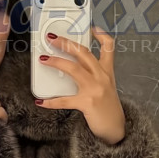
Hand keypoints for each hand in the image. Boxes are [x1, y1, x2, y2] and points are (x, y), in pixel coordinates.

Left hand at [35, 25, 125, 144]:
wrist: (117, 130)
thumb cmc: (109, 108)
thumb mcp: (107, 87)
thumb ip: (94, 75)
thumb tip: (71, 66)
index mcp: (107, 72)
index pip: (109, 47)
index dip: (101, 35)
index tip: (91, 28)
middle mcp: (102, 77)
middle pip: (84, 53)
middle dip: (66, 43)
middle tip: (52, 38)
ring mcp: (95, 89)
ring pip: (74, 69)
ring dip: (56, 62)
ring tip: (44, 59)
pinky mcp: (87, 103)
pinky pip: (65, 100)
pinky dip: (51, 101)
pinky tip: (41, 101)